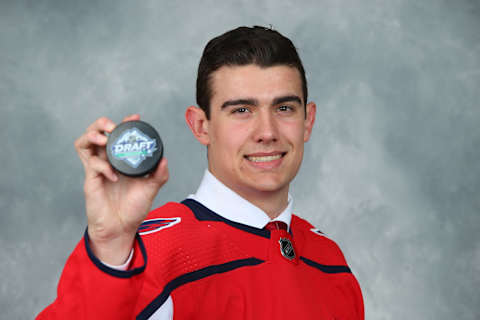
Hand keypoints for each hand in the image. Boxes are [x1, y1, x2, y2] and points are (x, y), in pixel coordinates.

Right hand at [74, 114, 168, 263]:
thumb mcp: (151, 189)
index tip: (136, 117)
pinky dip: (103, 166)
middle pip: (94, 133)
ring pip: (83, 144)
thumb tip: (165, 160)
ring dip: (92, 136)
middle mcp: (106, 161)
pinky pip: (92, 165)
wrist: (121, 229)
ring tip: (105, 141)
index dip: (125, 123)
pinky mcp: (91, 181)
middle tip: (113, 128)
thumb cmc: (133, 209)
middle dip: (101, 124)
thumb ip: (159, 175)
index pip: (118, 135)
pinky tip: (114, 176)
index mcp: (120, 160)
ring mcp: (96, 170)